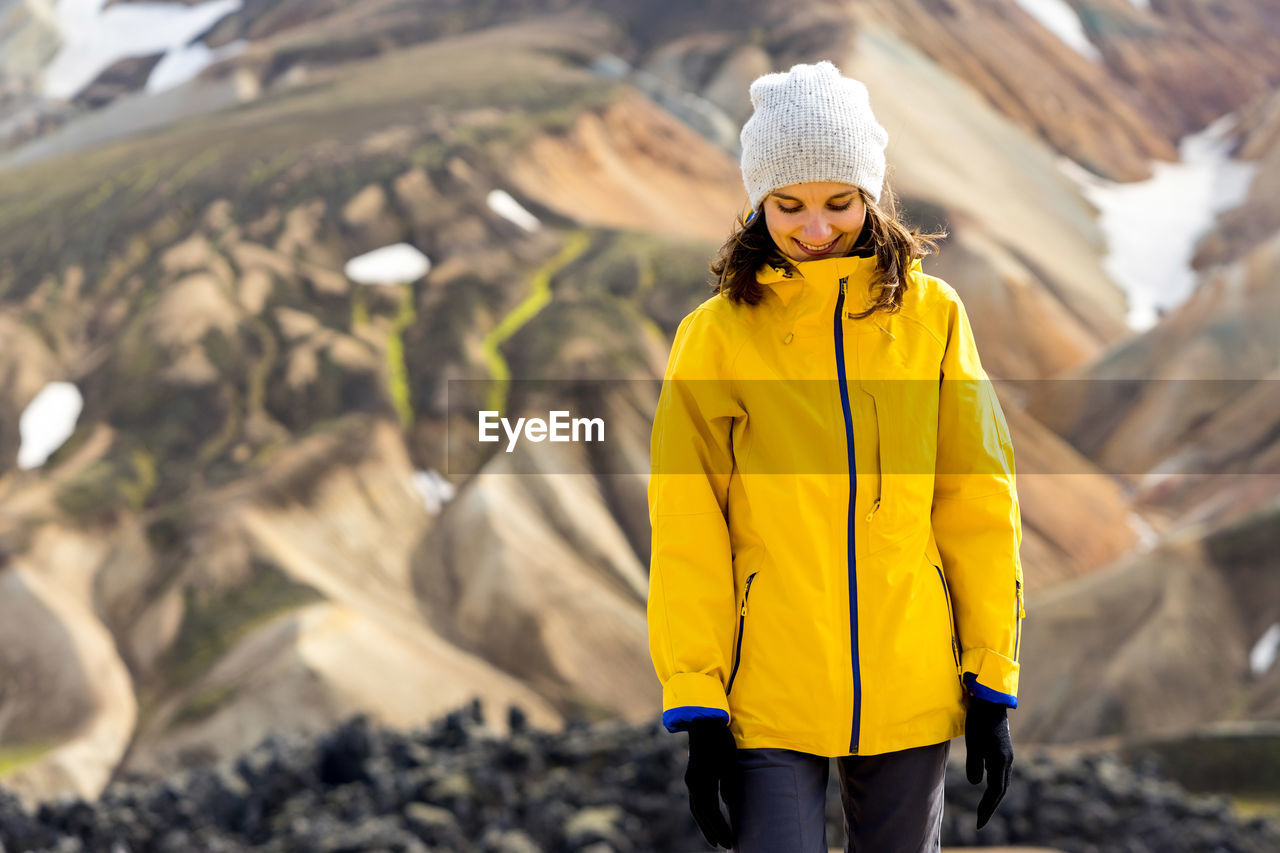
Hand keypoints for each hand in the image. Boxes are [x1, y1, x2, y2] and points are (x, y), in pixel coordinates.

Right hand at [684, 718, 736, 848]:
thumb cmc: (720, 741)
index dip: (719, 828)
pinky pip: (695, 801)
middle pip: (701, 815)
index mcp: (701, 781)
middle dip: (712, 831)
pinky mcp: (693, 776)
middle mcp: (692, 783)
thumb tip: (728, 804)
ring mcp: (691, 780)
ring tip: (714, 839)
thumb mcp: (729, 761)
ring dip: (705, 825)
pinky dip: (702, 814)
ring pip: (696, 809)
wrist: (704, 722)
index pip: (710, 812)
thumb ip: (728, 784)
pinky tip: (709, 818)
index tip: (729, 842)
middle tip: (724, 845)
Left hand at [964, 694, 1012, 829]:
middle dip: (990, 807)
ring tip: (984, 808)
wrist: (990, 701)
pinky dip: (992, 782)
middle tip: (980, 821)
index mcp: (1001, 762)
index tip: (979, 823)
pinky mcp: (1001, 749)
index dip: (987, 808)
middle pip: (1001, 790)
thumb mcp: (973, 744)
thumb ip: (975, 765)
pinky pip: (999, 771)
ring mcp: (1006, 755)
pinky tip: (984, 783)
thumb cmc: (979, 722)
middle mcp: (1007, 761)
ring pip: (1001, 781)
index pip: (995, 792)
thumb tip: (977, 784)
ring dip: (992, 796)